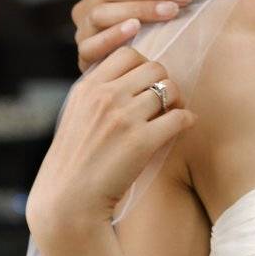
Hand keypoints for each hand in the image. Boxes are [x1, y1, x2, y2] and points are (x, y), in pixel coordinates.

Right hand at [25, 46, 196, 241]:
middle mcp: (106, 97)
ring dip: (177, 101)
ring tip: (172, 115)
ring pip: (170, 90)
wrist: (68, 201)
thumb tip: (129, 73)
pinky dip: (187, 121)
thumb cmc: (74, 160)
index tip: (145, 84)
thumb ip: (97, 92)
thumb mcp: (75, 114)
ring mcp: (124, 118)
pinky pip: (180, 118)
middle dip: (163, 82)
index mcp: (87, 87)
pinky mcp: (142, 142)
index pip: (127, 54)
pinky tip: (183, 127)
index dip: (142, 66)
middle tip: (163, 101)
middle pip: (155, 68)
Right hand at [73, 0, 193, 72]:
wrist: (134, 71)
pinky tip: (136, 28)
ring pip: (103, 12)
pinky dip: (114, 35)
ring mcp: (83, 31)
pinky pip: (93, 44)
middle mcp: (85, 5)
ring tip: (170, 12)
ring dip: (140, 9)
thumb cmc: (148, 27)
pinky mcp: (84, 57)